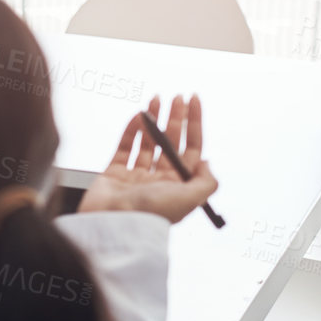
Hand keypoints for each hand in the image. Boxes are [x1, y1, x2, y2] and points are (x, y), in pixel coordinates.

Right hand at [81, 94, 217, 224]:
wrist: (113, 224)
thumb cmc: (152, 213)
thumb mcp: (190, 199)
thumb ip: (206, 181)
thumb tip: (207, 162)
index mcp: (178, 186)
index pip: (191, 150)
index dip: (195, 125)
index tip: (194, 102)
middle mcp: (159, 180)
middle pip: (171, 143)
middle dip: (176, 118)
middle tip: (178, 97)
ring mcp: (136, 176)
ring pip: (148, 142)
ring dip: (153, 120)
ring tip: (157, 99)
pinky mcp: (113, 173)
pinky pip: (124, 148)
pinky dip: (130, 131)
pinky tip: (137, 116)